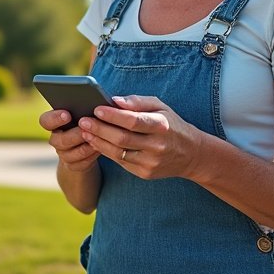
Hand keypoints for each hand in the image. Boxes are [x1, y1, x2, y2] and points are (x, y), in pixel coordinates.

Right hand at [39, 109, 101, 173]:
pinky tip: (99, 149)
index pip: (45, 121)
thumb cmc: (87, 122)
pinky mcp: (72, 165)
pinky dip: (90, 156)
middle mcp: (56, 139)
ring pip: (69, 154)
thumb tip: (94, 104)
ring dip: (83, 147)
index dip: (54, 118)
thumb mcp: (84, 113)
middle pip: (57, 140)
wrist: (88, 144)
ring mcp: (63, 153)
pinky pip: (80, 163)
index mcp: (54, 123)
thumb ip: (83, 109)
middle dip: (73, 135)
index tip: (67, 114)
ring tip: (95, 140)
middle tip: (85, 130)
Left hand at [78, 95, 205, 180]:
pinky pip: (121, 162)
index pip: (133, 121)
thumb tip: (114, 100)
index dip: (113, 116)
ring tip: (84, 131)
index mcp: (162, 126)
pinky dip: (106, 151)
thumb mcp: (161, 107)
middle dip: (99, 129)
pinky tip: (96, 142)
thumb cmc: (170, 124)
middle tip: (82, 121)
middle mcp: (157, 146)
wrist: (191, 154)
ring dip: (98, 141)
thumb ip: (137, 102)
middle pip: (122, 138)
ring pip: (118, 153)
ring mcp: (151, 162)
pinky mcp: (145, 173)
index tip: (96, 109)